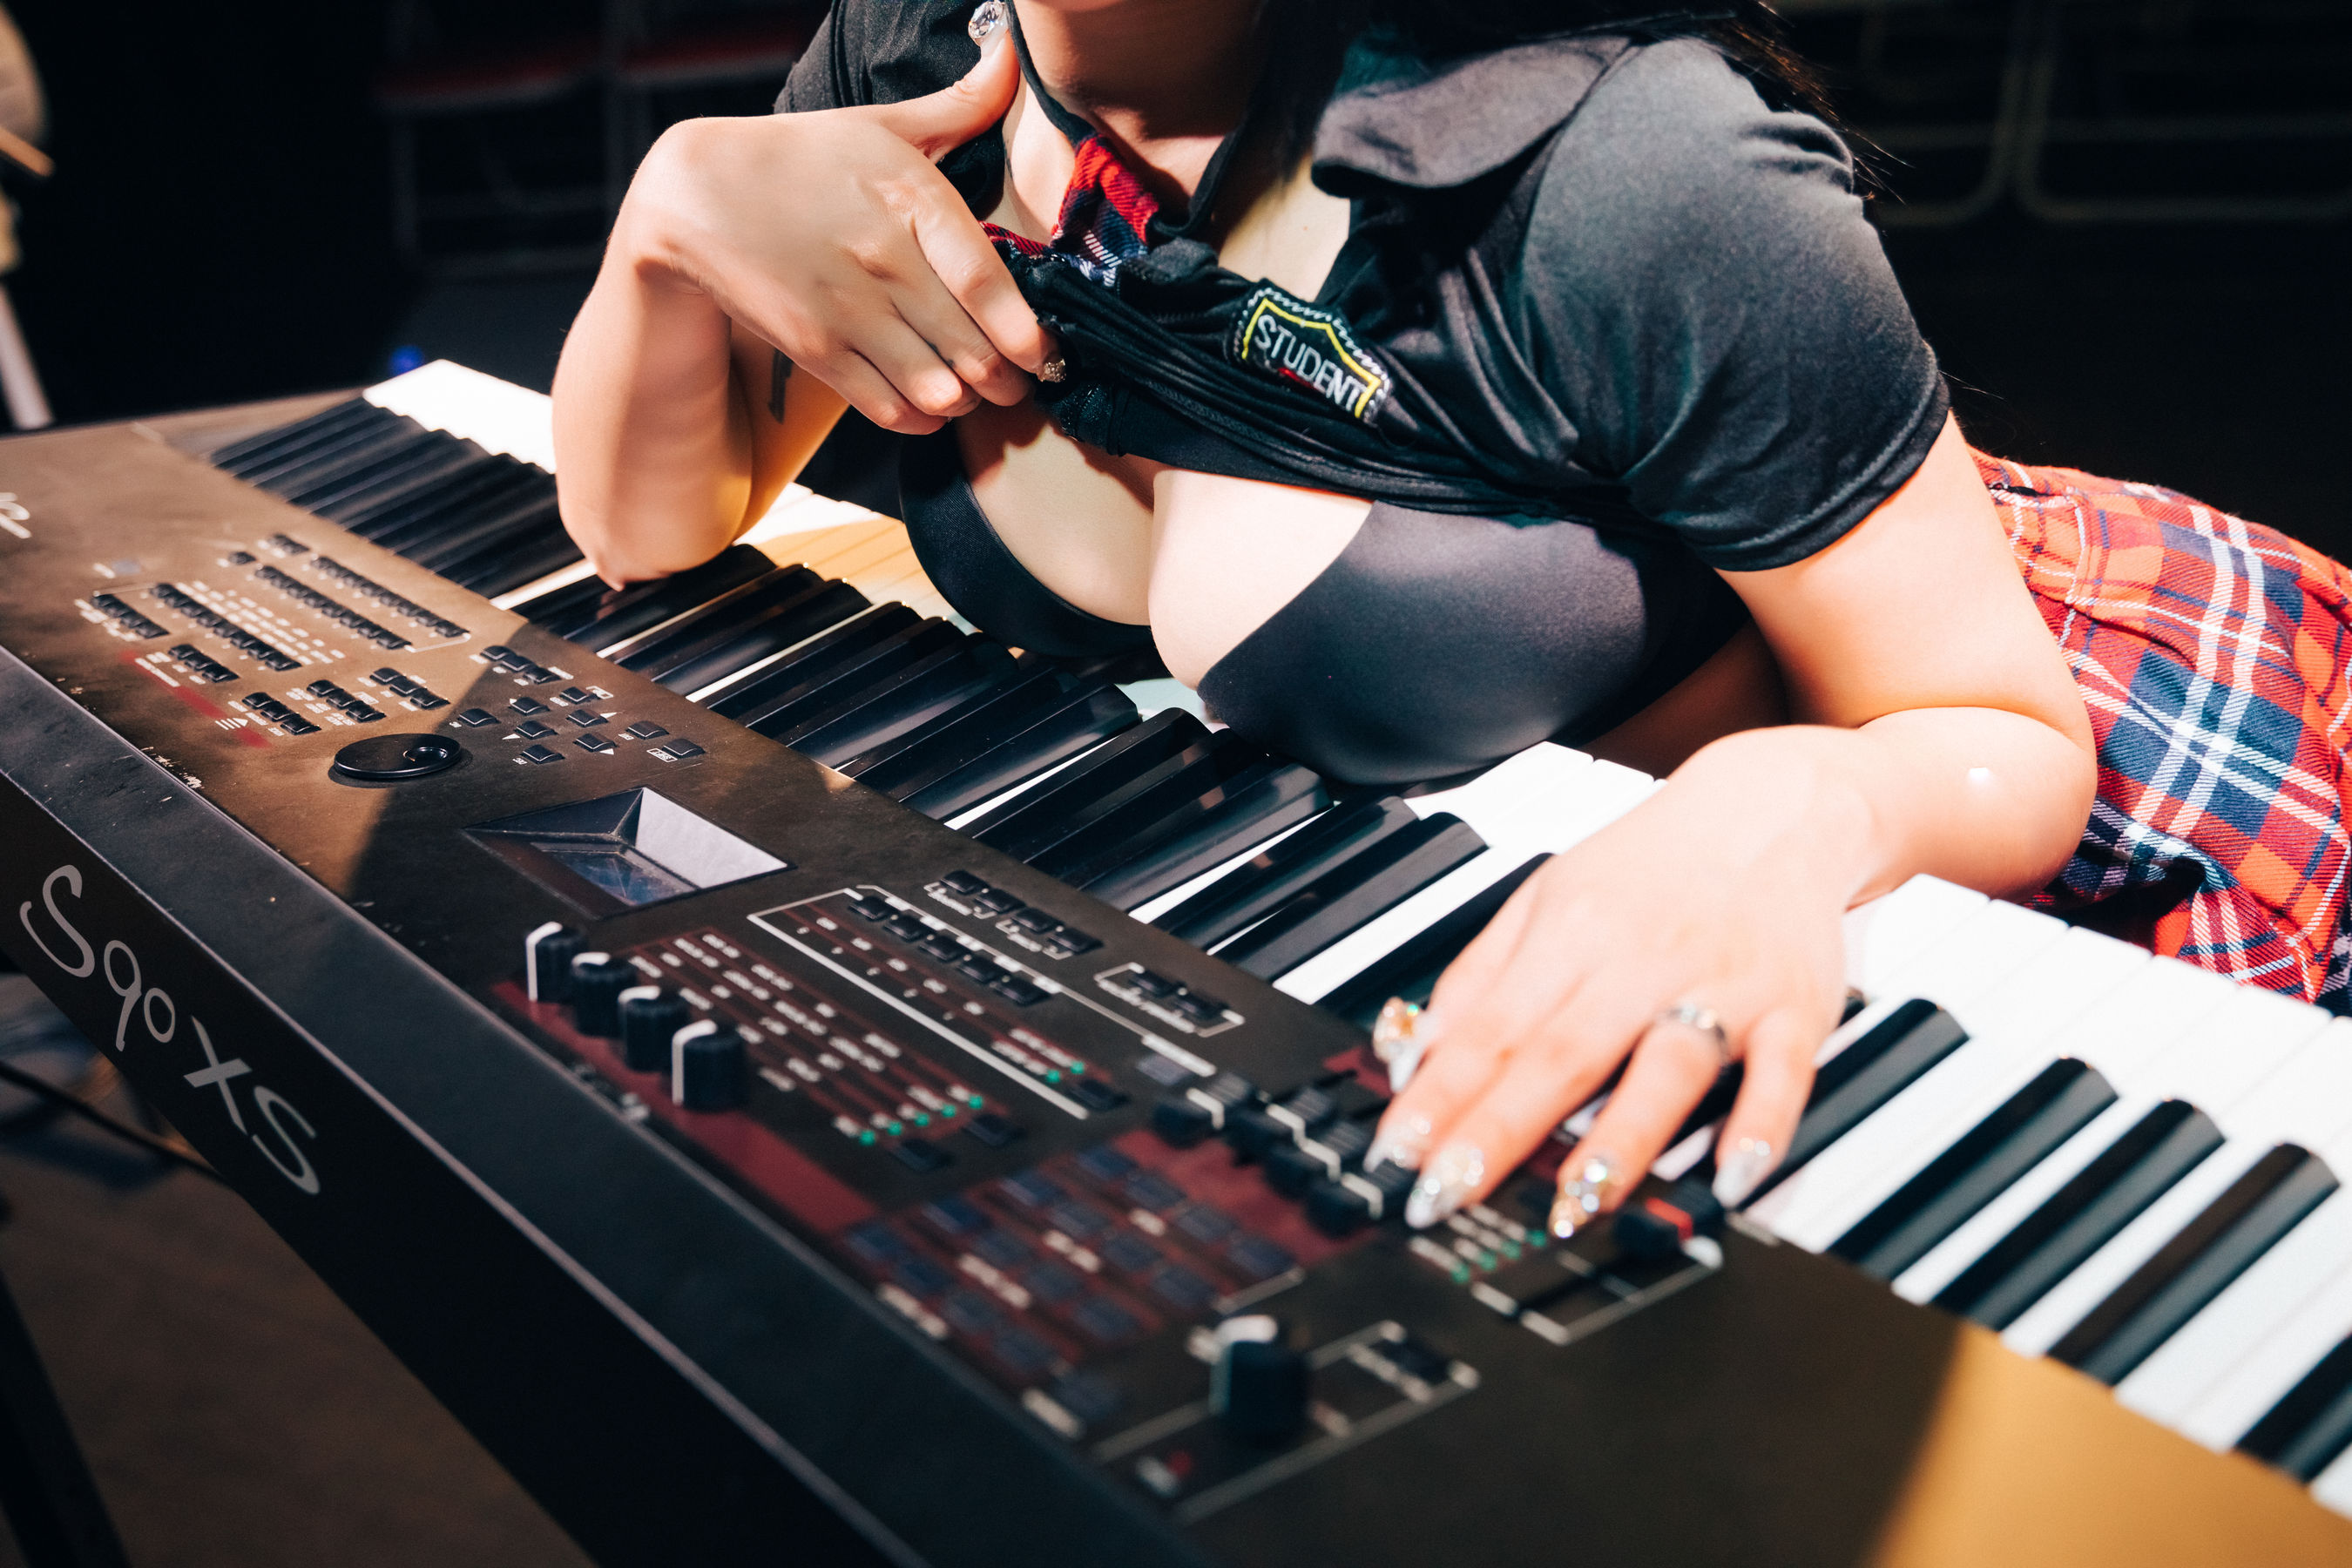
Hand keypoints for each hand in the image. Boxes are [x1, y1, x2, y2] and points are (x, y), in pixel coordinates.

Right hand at [612, 22, 1049, 432]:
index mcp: (913, 200)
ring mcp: (849, 310)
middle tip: (1019, 382)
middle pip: (975, 349)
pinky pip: (890, 408)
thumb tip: (1010, 55)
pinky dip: (921, 418)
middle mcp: (885, 259)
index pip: (990, 284)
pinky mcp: (817, 349)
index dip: (1028, 334)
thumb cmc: (804, 160)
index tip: (1041, 351)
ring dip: (965, 401)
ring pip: (938, 388)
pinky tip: (930, 404)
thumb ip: (958, 105)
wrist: (697, 195)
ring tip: (973, 391)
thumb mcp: (880, 126)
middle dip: (1009, 380)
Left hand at [1365, 743, 1856, 1238]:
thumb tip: (1412, 1053)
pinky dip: (1759, 1124)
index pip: (1490, 1029)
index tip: (1398, 1153)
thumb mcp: (1545, 898)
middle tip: (1450, 1193)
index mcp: (1571, 932)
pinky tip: (1731, 1174)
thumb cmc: (1651, 866)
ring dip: (1621, 1139)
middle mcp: (1642, 959)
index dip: (1440, 1095)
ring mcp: (1723, 985)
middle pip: (1560, 1053)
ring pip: (1667, 1066)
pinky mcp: (1795, 1010)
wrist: (1777, 806)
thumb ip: (1479, 979)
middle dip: (1500, 1130)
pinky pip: (1781, 1074)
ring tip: (1576, 1203)